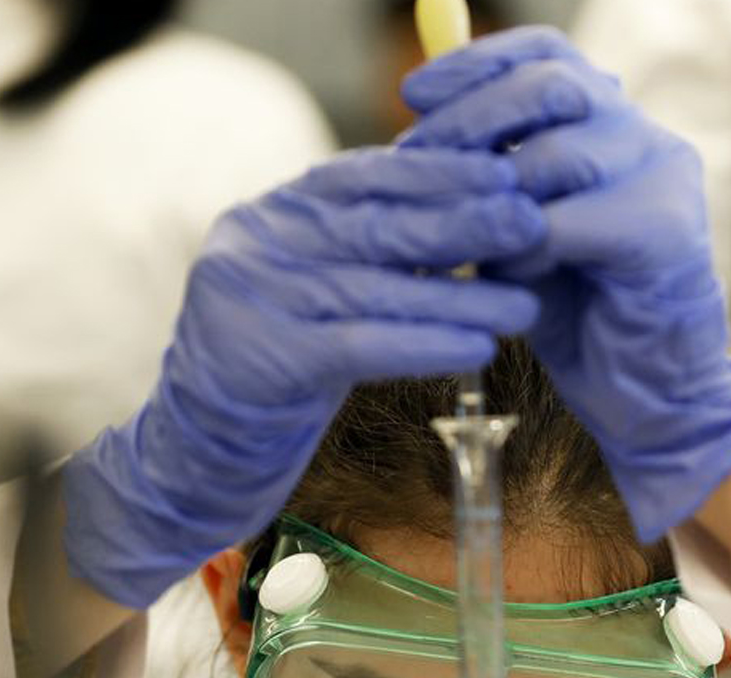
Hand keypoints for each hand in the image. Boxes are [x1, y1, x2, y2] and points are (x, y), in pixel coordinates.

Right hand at [62, 148, 545, 607]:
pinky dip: (424, 344)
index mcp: (274, 213)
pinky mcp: (262, 358)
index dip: (441, 173)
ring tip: (524, 304)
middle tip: (531, 225)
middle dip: (462, 222)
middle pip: (375, 224)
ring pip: (376, 287)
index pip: (366, 175)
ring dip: (460, 295)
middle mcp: (255, 241)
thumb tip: (473, 209)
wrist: (198, 452)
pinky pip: (360, 345)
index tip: (509, 174)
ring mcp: (252, 296)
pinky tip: (476, 347)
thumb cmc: (279, 369)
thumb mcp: (321, 291)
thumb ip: (373, 249)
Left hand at [401, 28, 730, 540]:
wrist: (645, 396)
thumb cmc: (579, 312)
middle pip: (552, 85)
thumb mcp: (518, 230)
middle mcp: (644, 137)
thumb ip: (489, 181)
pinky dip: (526, 250)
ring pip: (558, 156)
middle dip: (472, 120)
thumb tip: (415, 141)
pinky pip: (568, 222)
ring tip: (465, 242)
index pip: (545, 55)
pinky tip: (513, 277)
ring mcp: (663, 180)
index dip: (476, 64)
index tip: (414, 94)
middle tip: (417, 158)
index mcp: (610, 124)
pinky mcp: (664, 232)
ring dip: (494, 199)